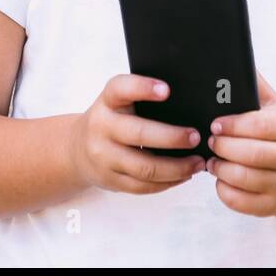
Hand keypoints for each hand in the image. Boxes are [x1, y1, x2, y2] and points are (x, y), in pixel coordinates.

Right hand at [69, 74, 206, 193]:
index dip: (143, 88)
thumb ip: (142, 98)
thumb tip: (188, 103)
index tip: (167, 90)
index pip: (121, 89)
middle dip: (173, 137)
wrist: (77, 149)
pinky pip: (143, 186)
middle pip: (139, 134)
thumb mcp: (118, 101)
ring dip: (177, 167)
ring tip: (198, 162)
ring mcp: (104, 157)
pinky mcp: (111, 180)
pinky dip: (168, 182)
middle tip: (196, 137)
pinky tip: (184, 175)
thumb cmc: (111, 119)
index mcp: (108, 101)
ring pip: (144, 168)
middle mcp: (102, 127)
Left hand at [206, 70, 275, 215]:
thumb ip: (253, 83)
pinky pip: (240, 201)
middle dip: (223, 147)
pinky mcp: (273, 206)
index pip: (261, 125)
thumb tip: (232, 55)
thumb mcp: (269, 104)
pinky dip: (223, 190)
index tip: (214, 123)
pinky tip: (221, 178)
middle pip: (253, 154)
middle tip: (209, 140)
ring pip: (245, 179)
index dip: (233, 125)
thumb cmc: (272, 130)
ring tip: (212, 159)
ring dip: (220, 169)